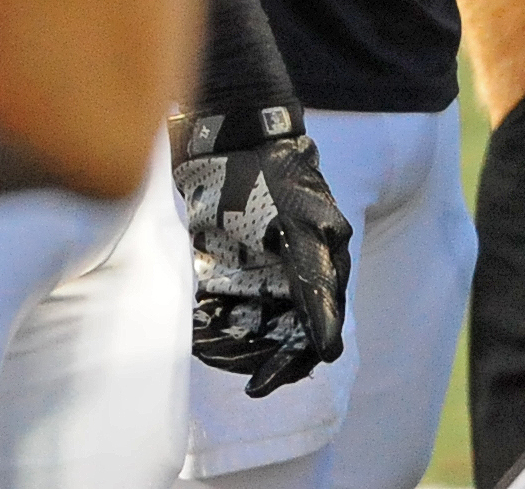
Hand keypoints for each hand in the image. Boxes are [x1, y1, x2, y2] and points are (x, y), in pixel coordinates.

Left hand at [172, 120, 351, 397]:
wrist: (228, 137)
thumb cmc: (271, 179)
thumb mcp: (298, 229)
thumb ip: (313, 287)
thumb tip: (328, 350)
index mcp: (323, 269)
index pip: (314, 336)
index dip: (289, 365)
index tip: (258, 386)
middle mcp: (296, 277)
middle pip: (283, 339)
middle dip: (257, 359)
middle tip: (231, 373)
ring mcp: (263, 272)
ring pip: (252, 330)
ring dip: (231, 348)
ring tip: (206, 349)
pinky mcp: (232, 267)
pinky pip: (225, 311)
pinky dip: (211, 327)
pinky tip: (196, 332)